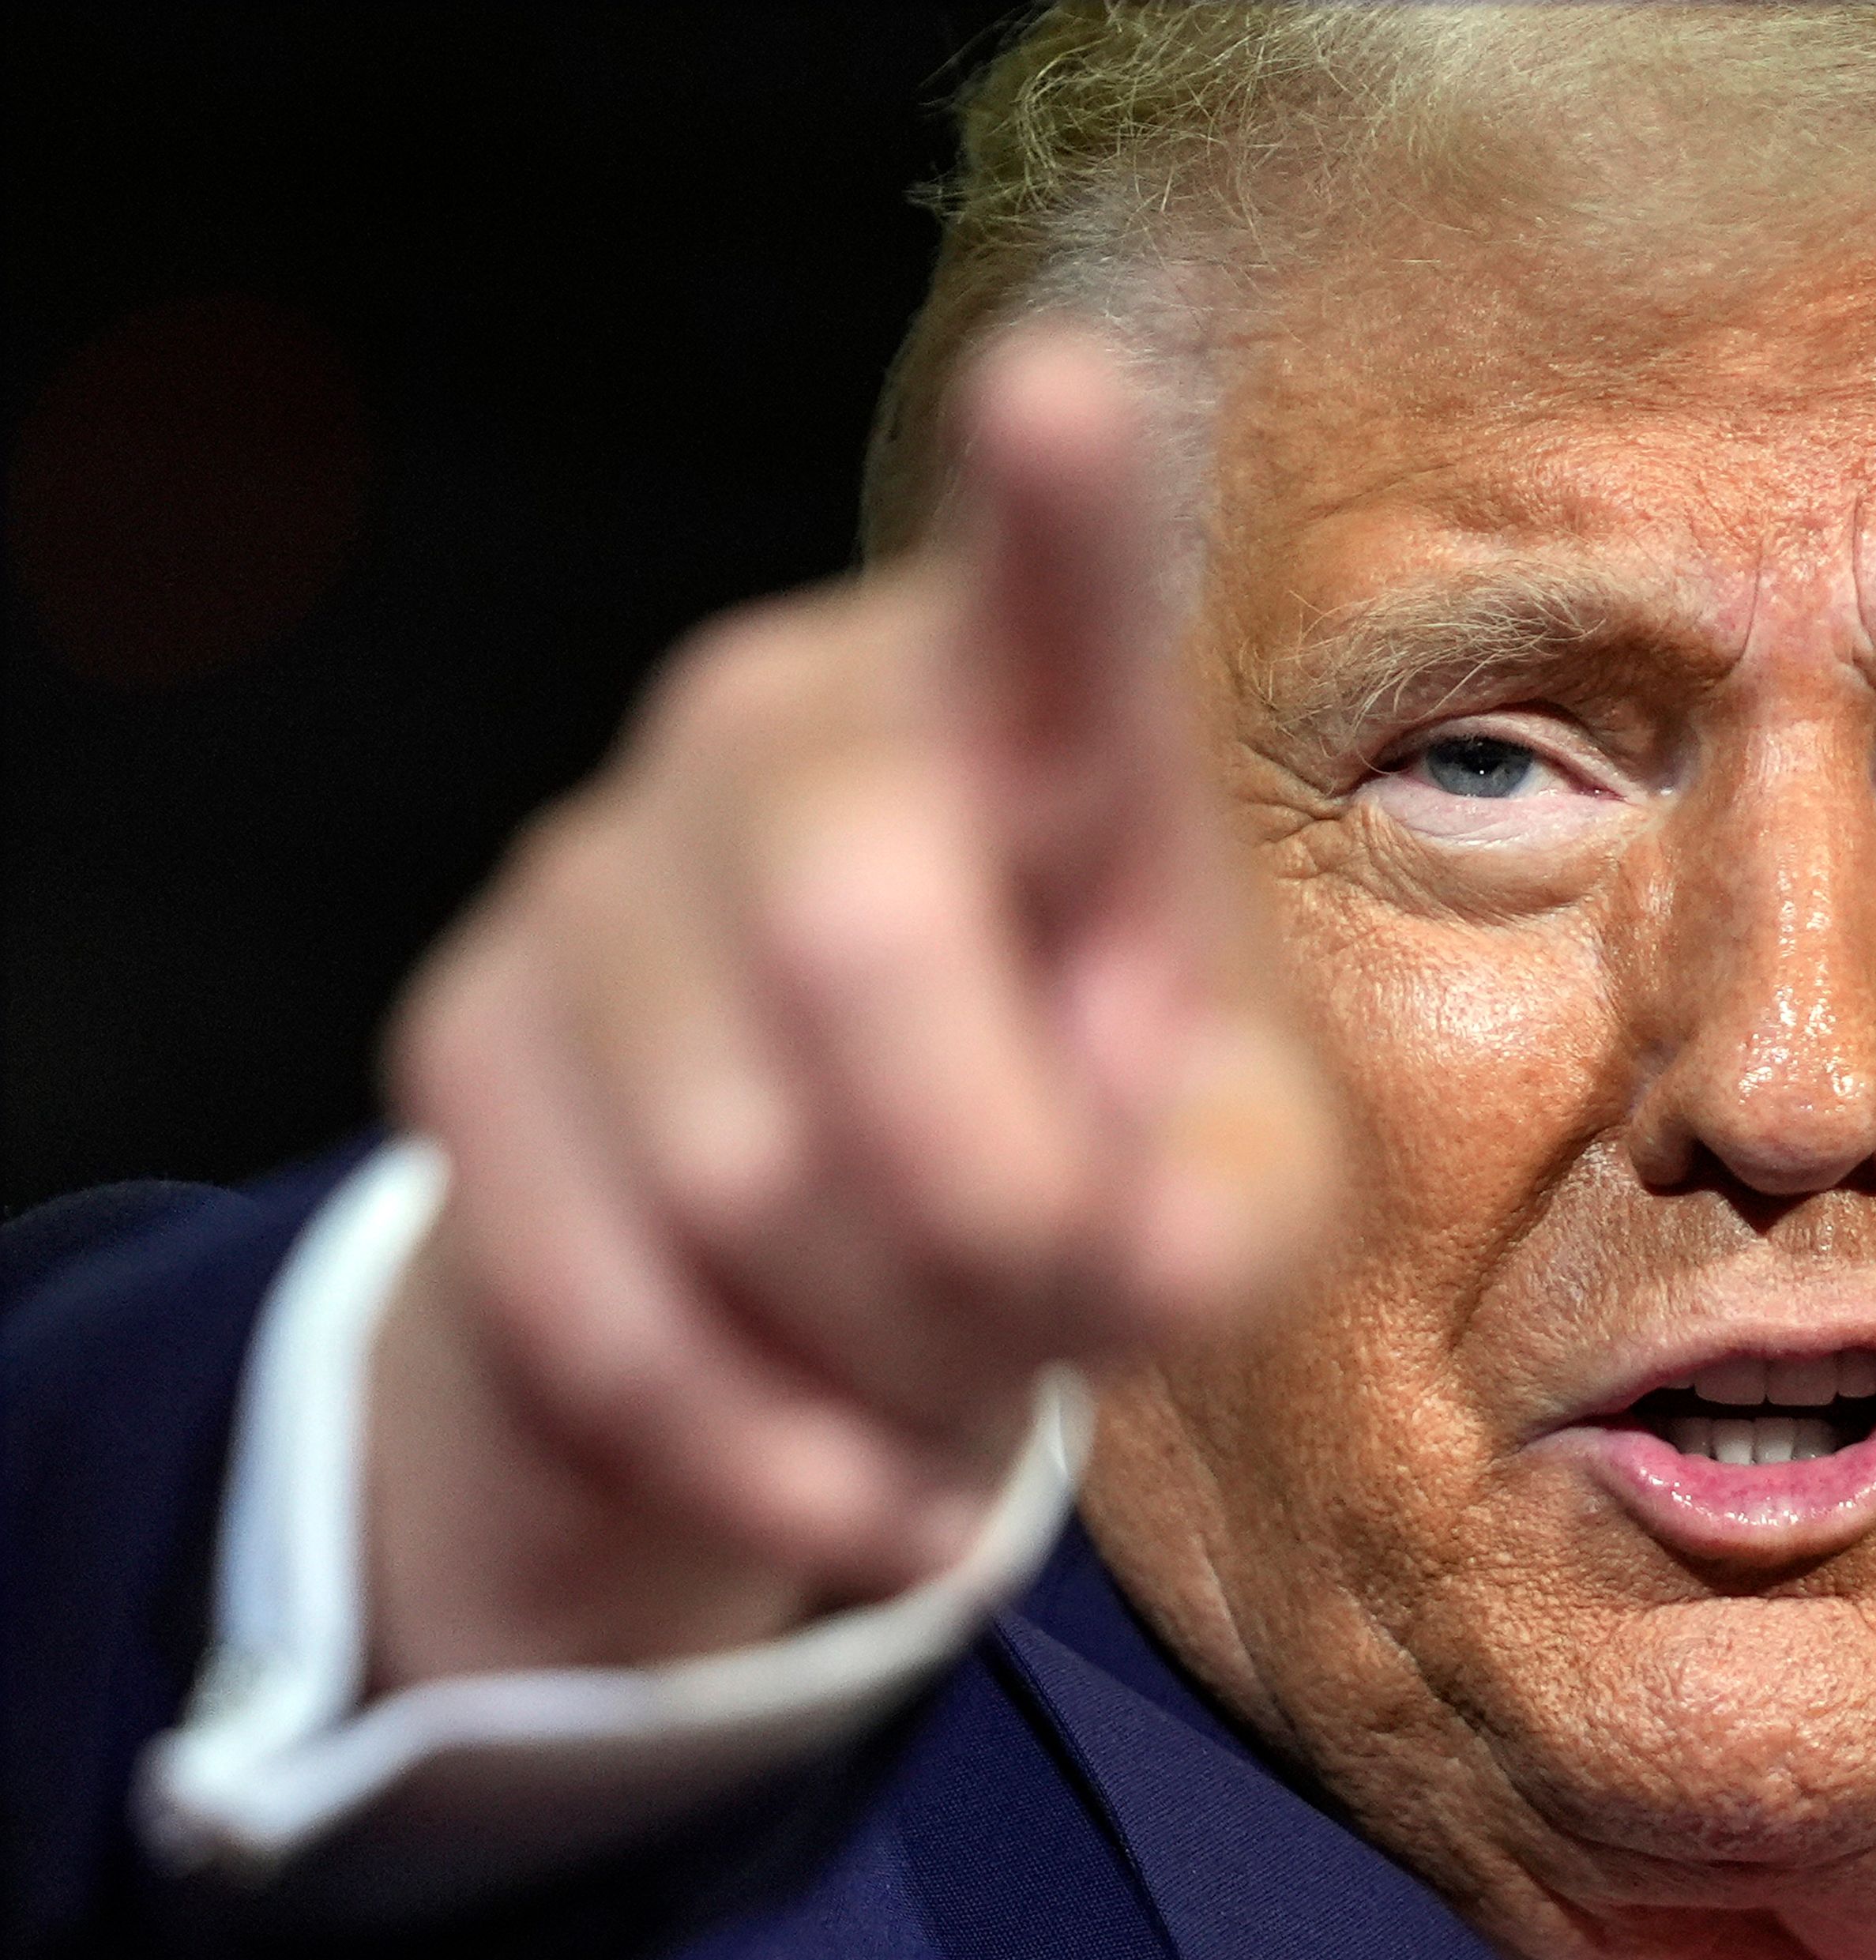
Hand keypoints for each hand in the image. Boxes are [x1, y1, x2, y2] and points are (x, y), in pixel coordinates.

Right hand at [365, 329, 1333, 1686]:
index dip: (1057, 510)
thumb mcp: (1226, 1180)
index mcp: (1026, 722)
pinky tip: (865, 1483)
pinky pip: (613, 1321)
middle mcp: (784, 729)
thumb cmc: (1090, 1152)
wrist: (847, 1263)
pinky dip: (771, 1461)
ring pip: (735, 1172)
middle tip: (1053, 1273)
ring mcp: (597, 868)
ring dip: (893, 1340)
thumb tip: (1137, 1257)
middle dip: (983, 1180)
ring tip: (951, 1343)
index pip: (1050, 603)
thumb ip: (1235, 1199)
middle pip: (861, 932)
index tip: (1069, 384)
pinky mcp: (464, 1039)